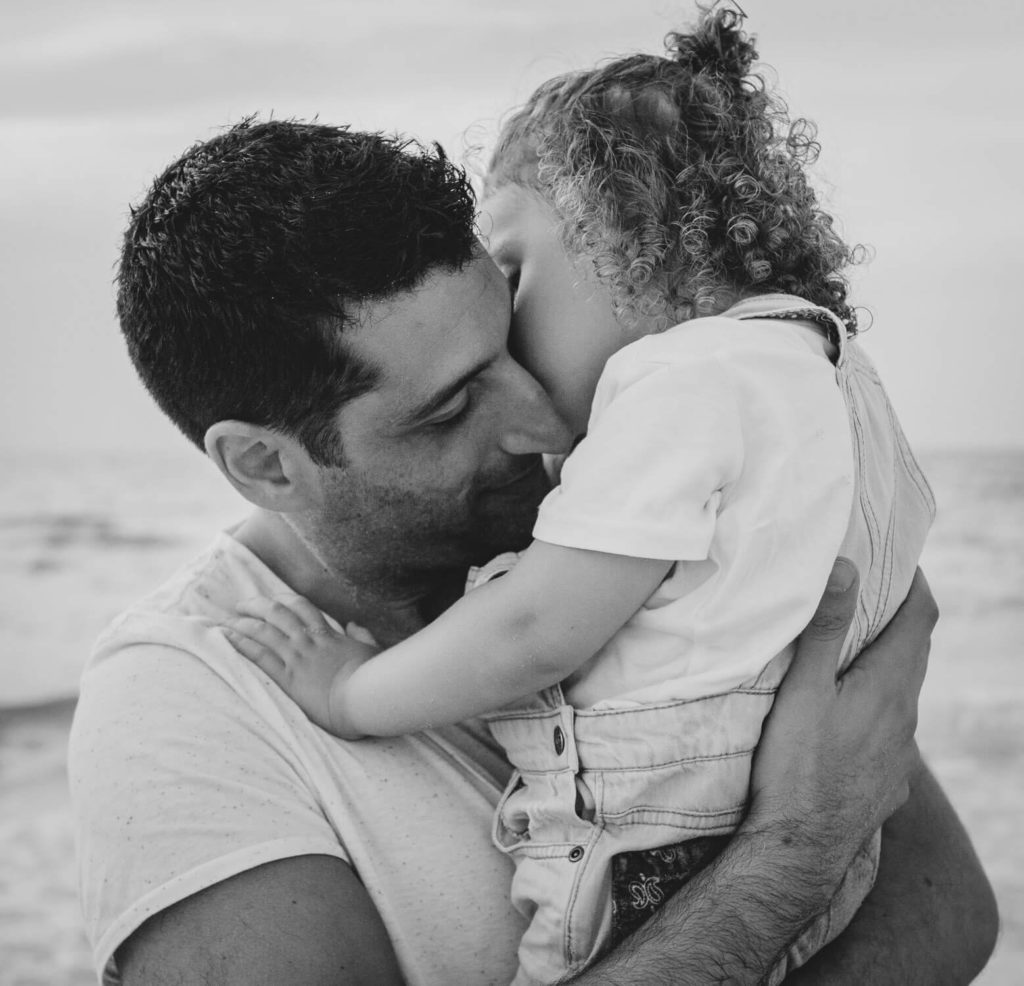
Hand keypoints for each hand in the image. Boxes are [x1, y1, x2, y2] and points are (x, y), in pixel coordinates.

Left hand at [226, 594, 378, 738]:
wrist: (365, 697)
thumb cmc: (373, 677)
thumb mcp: (371, 650)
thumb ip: (362, 635)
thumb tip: (354, 624)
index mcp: (329, 634)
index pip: (302, 607)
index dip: (284, 600)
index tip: (272, 599)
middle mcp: (309, 640)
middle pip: (277, 613)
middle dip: (256, 605)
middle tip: (241, 604)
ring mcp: (297, 657)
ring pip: (264, 630)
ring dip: (243, 623)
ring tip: (227, 621)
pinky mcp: (288, 677)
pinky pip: (260, 655)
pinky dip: (242, 645)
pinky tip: (228, 639)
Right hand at [745, 561, 934, 888]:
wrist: (802, 850)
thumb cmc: (797, 766)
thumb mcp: (803, 690)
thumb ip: (823, 629)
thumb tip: (845, 567)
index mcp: (890, 686)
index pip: (921, 618)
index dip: (916, 583)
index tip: (898, 559)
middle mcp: (906, 716)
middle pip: (915, 652)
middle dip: (897, 618)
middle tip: (868, 592)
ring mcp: (900, 752)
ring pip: (902, 693)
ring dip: (885, 663)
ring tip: (850, 648)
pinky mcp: (888, 779)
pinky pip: (891, 728)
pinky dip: (876, 704)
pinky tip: (845, 715)